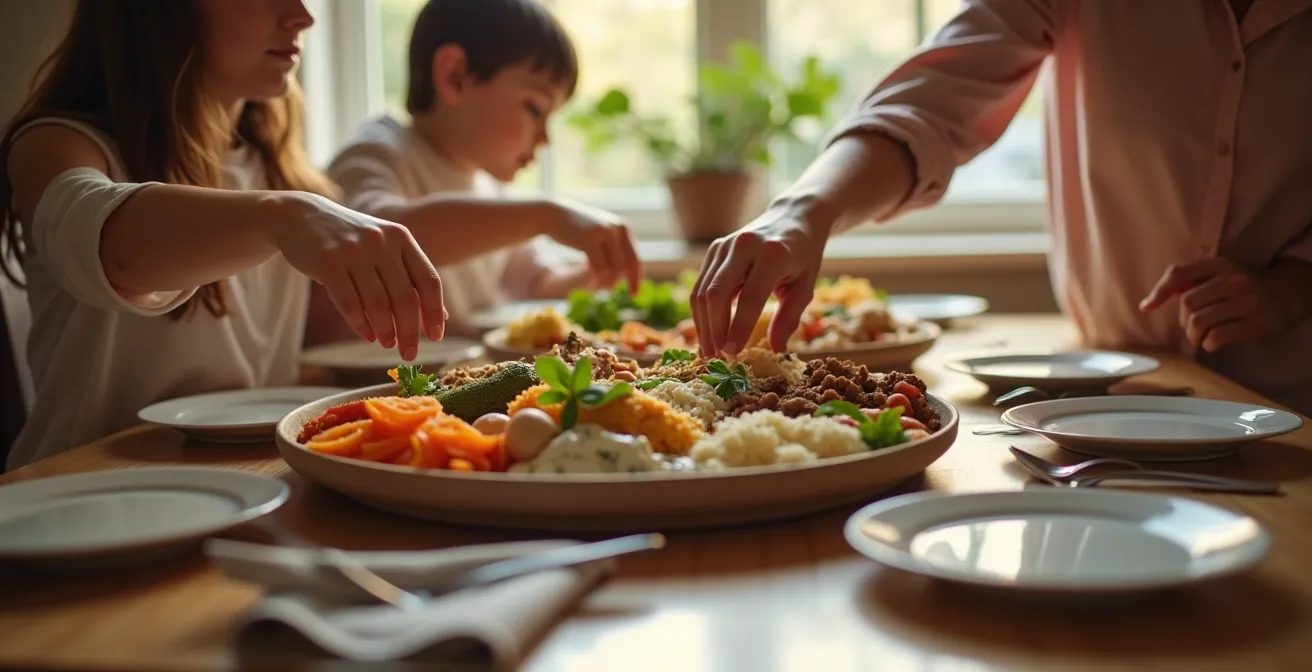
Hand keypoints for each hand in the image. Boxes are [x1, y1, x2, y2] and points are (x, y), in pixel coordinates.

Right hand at [270, 193, 445, 360]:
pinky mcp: (327, 262)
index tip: (435, 338)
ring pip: (377, 303)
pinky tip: (367, 336)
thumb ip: (411, 278)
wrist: (301, 216)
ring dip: (385, 330)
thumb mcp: (385, 249)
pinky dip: (360, 324)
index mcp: (401, 238)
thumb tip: (440, 317)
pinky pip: (349, 303)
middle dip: (410, 331)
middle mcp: (381, 242)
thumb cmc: (351, 241)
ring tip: (388, 343)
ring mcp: (353, 251)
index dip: (434, 312)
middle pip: (405, 297)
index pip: (428, 280)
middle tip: (409, 354)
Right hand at [546, 198, 641, 289]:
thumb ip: (614, 250)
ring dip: (606, 282)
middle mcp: (617, 228)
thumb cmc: (577, 229)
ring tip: (597, 287)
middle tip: (610, 291)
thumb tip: (624, 276)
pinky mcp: (589, 239)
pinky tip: (591, 282)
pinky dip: (596, 279)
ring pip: (613, 268)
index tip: (633, 294)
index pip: (634, 259)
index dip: (636, 279)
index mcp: (623, 228)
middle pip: (626, 266)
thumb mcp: (600, 236)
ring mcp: (604, 232)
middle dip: (619, 282)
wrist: (553, 214)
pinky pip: (599, 267)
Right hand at [691, 206, 827, 355]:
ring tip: (709, 351)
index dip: (738, 328)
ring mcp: (725, 245)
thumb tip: (776, 349)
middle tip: (717, 357)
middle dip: (714, 329)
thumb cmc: (803, 256)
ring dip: (703, 324)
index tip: (732, 353)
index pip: (750, 297)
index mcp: (773, 254)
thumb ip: (789, 317)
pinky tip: (707, 331)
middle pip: (717, 293)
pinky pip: (701, 284)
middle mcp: (745, 245)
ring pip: (703, 290)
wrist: (794, 218)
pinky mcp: (714, 248)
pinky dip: (701, 311)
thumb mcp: (806, 286)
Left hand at [1139, 257, 1290, 351]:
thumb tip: (1146, 305)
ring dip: (1194, 335)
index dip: (1159, 292)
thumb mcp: (1215, 278)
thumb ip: (1185, 284)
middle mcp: (1233, 279)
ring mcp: (1246, 301)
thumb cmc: (1236, 292)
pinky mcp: (1254, 323)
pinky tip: (1213, 342)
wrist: (1281, 301)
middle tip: (1192, 328)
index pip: (1179, 273)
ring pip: (1199, 321)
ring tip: (1201, 337)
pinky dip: (1208, 344)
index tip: (1146, 308)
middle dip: (1183, 321)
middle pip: (1187, 303)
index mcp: (1218, 265)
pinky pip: (1216, 337)